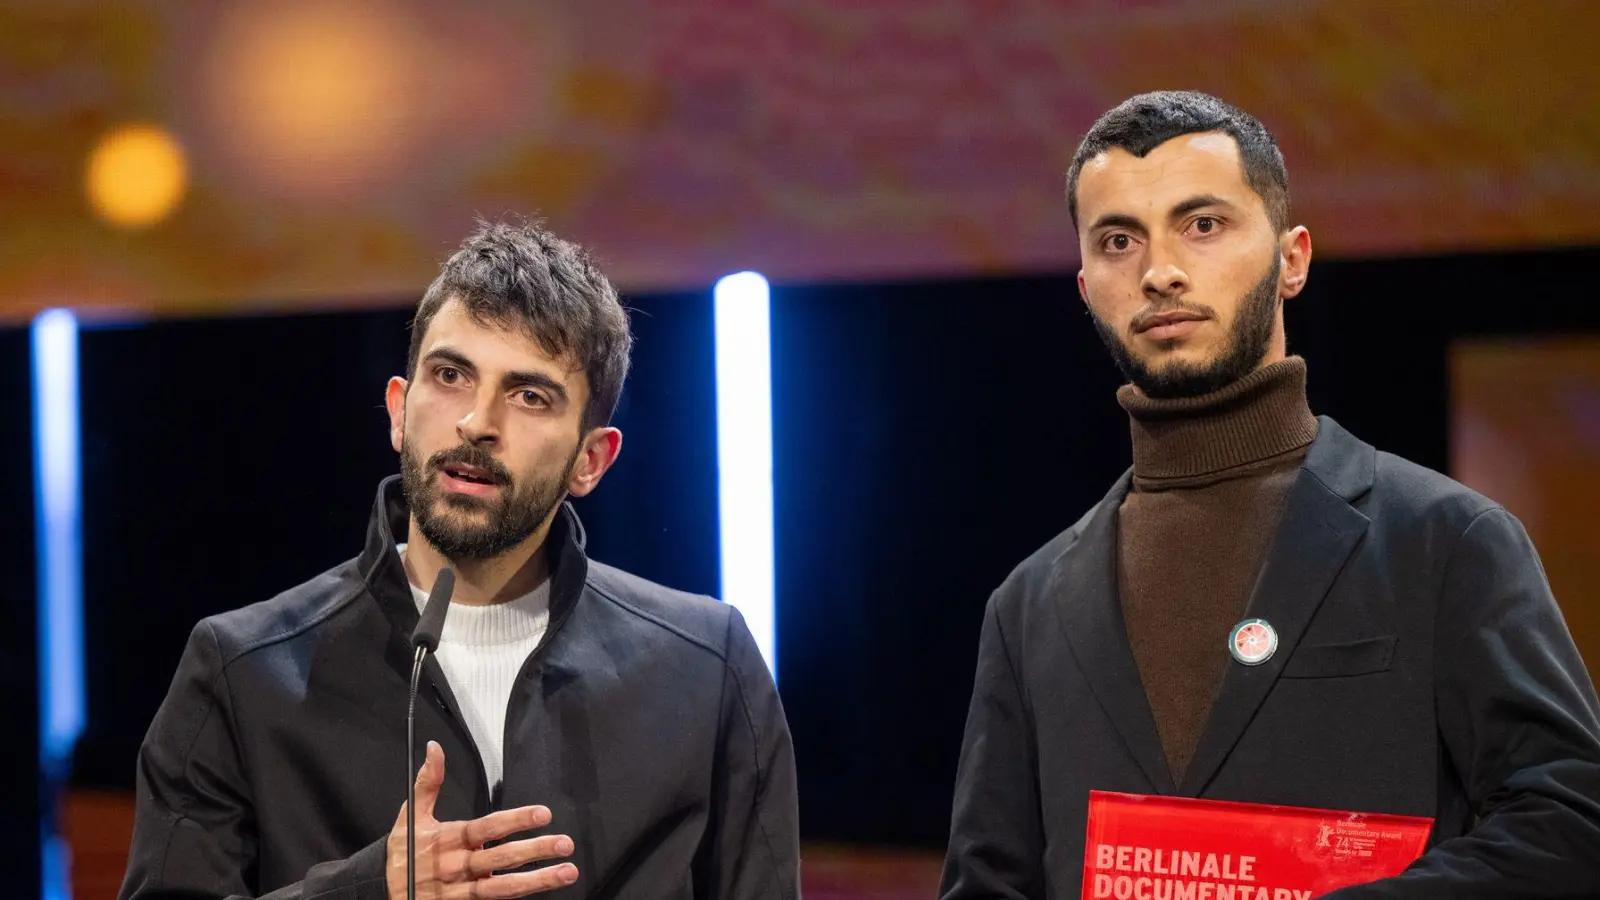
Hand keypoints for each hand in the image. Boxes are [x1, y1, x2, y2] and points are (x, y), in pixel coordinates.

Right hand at [387, 741, 578, 898]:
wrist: (381, 891)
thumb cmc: (403, 853)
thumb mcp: (410, 816)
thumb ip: (428, 782)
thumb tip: (434, 748)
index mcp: (448, 840)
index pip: (487, 828)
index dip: (515, 820)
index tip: (543, 814)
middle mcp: (457, 866)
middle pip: (501, 858)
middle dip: (536, 850)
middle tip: (565, 843)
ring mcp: (461, 892)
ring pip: (503, 887)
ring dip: (538, 880)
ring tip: (567, 872)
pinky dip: (517, 899)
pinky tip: (542, 893)